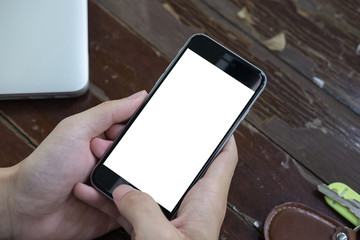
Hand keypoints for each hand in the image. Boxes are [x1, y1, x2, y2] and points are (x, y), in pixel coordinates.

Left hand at [0, 91, 146, 238]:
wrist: (26, 209)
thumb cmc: (45, 168)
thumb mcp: (77, 130)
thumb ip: (109, 112)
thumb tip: (138, 97)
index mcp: (105, 139)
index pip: (134, 129)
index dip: (136, 129)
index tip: (132, 132)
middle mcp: (111, 161)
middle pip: (140, 156)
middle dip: (126, 156)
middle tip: (102, 155)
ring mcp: (113, 185)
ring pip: (139, 181)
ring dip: (119, 179)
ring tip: (92, 176)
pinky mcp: (114, 208)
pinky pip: (129, 206)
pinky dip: (112, 200)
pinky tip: (88, 194)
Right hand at [78, 131, 237, 238]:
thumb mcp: (161, 239)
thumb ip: (143, 210)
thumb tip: (125, 191)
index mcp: (205, 202)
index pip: (223, 157)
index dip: (220, 134)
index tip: (210, 116)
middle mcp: (190, 206)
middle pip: (179, 166)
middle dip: (159, 148)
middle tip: (144, 131)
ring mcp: (169, 218)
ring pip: (150, 185)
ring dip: (129, 173)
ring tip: (109, 157)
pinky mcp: (152, 229)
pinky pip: (133, 207)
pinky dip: (116, 200)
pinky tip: (94, 192)